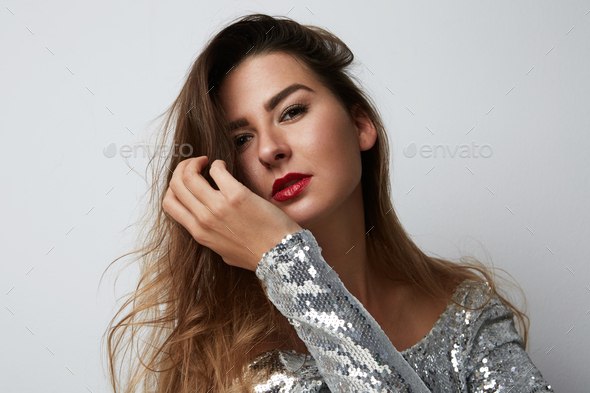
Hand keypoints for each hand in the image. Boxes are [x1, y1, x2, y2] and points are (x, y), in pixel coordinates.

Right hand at [162, 156, 302, 270]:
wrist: (281, 254)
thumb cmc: (257, 254)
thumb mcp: (224, 251)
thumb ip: (212, 237)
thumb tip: (209, 225)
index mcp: (200, 233)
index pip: (170, 203)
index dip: (174, 187)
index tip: (187, 181)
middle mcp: (204, 220)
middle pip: (176, 185)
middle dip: (182, 169)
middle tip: (196, 165)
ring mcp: (219, 207)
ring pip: (189, 176)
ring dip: (196, 162)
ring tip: (207, 162)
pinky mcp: (237, 196)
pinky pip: (216, 170)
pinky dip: (217, 164)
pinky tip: (223, 166)